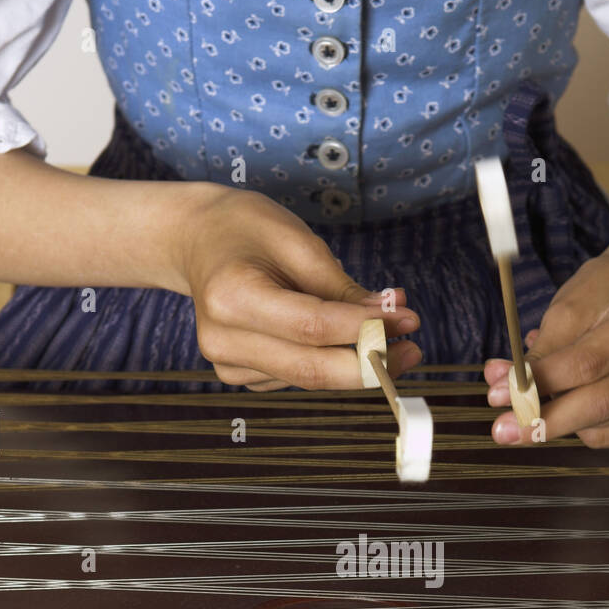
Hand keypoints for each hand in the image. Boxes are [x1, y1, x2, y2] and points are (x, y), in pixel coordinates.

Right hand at [176, 187, 421, 389]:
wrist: (196, 242)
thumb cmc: (244, 230)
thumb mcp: (295, 239)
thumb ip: (341, 286)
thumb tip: (390, 318)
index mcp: (231, 298)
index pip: (311, 327)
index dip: (365, 329)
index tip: (408, 320)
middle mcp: (223, 340)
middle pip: (311, 369)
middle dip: (370, 364)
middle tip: (412, 350)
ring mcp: (228, 364)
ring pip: (309, 378)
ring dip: (355, 362)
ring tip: (387, 332)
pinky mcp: (240, 375)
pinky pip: (298, 377)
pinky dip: (329, 360)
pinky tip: (339, 337)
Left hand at [483, 243, 608, 446]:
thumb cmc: (607, 294)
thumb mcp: (569, 306)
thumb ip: (539, 352)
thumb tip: (501, 390)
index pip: (587, 364)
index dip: (539, 385)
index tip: (497, 396)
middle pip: (599, 403)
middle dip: (543, 420)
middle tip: (502, 428)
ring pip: (599, 426)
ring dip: (559, 418)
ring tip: (547, 389)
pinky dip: (581, 427)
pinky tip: (578, 399)